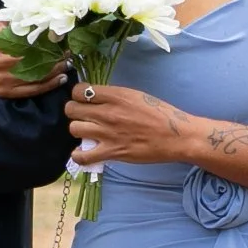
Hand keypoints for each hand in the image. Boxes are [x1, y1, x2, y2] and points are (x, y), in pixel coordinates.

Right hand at [0, 27, 68, 98]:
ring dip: (55, 71)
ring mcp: (5, 81)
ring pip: (36, 76)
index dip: (46, 42)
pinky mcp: (8, 93)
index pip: (27, 43)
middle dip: (54, 57)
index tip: (61, 39)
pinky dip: (49, 85)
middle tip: (69, 53)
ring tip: (68, 64)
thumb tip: (31, 14)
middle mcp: (1, 64)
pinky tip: (61, 79)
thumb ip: (11, 22)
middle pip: (34, 60)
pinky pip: (32, 90)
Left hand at [66, 82, 192, 166]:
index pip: (79, 91)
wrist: (176, 135)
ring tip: (88, 133)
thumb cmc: (159, 114)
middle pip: (71, 109)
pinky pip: (82, 156)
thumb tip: (96, 98)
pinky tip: (84, 152)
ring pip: (74, 129)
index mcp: (115, 95)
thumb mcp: (135, 95)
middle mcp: (107, 112)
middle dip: (75, 112)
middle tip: (84, 117)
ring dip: (78, 130)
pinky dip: (79, 155)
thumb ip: (114, 97)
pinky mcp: (111, 152)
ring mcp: (108, 133)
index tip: (84, 100)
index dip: (78, 95)